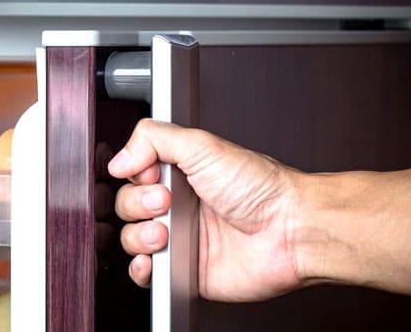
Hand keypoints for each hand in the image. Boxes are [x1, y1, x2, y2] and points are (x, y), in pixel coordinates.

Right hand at [108, 119, 305, 301]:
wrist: (290, 230)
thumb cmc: (262, 189)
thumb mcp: (203, 145)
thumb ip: (154, 138)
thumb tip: (120, 158)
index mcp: (181, 173)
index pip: (134, 172)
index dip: (134, 174)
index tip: (150, 173)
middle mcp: (178, 205)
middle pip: (127, 205)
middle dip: (138, 204)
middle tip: (167, 202)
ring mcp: (180, 239)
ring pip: (131, 238)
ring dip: (139, 235)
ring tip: (166, 232)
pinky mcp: (184, 271)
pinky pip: (146, 274)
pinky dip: (141, 268)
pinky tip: (154, 257)